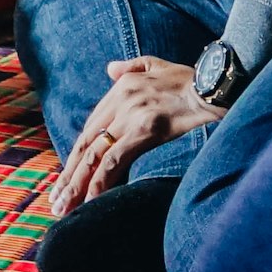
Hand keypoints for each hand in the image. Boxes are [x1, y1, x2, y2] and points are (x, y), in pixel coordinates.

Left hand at [54, 57, 220, 210]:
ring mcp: (131, 116)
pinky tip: (92, 200)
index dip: (77, 155)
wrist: (217, 84)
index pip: (91, 127)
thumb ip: (131, 67)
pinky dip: (100, 181)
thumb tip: (110, 69)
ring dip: (77, 184)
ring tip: (64, 207)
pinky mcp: (145, 130)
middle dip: (69, 175)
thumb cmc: (192, 79)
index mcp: (121, 87)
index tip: (67, 177)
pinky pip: (116, 160)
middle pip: (87, 144)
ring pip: (95, 155)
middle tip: (55, 200)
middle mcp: (120, 101)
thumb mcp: (156, 64)